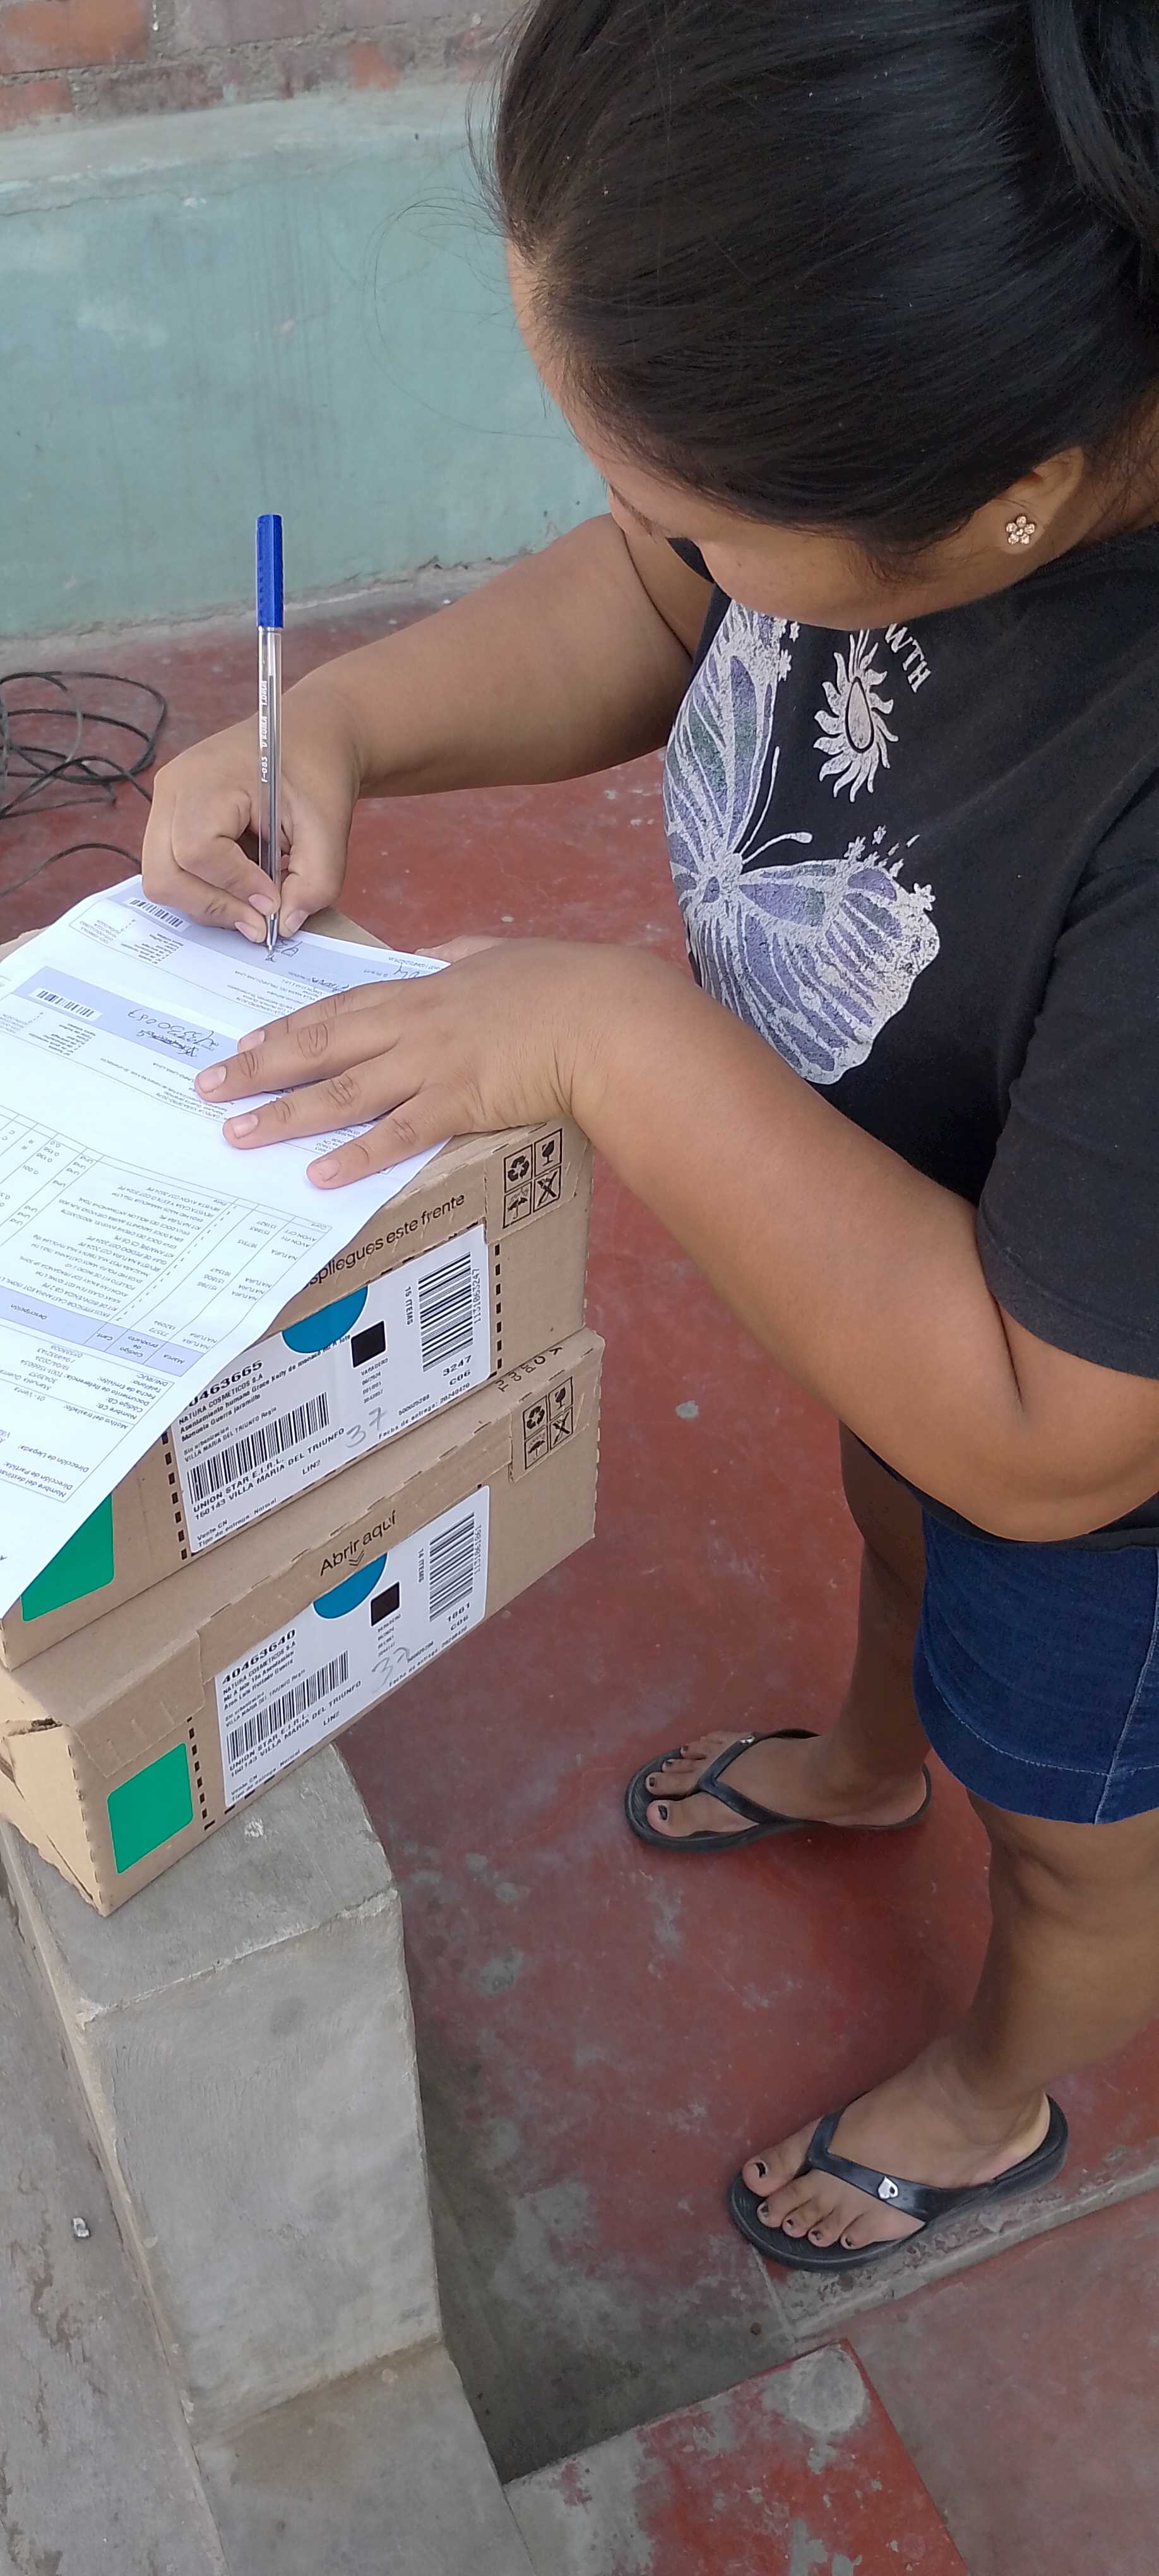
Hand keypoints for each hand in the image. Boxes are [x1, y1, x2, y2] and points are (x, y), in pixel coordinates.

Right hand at [142, 688, 360, 942]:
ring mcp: (164, 803)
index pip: (198, 851)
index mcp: (206, 777)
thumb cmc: (317, 770)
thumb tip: (282, 925)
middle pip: (165, 874)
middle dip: (212, 906)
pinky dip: (206, 888)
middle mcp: (173, 788)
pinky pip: (173, 870)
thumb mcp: (329, 828)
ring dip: (209, 900)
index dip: (235, 887)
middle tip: (258, 922)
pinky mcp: (170, 818)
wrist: (309, 736)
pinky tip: (243, 881)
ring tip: (255, 898)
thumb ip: (315, 882)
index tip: (273, 902)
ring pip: (163, 878)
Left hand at [195, 935, 660, 1184]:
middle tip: (208, 1086)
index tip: (244, 1043)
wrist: (607, 1017)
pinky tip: (318, 1173)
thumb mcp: (502, 954)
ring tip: (238, 1134)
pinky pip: (396, 1134)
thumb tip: (440, 953)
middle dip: (257, 1068)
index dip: (286, 1029)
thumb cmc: (567, 984)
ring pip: (342, 1092)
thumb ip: (462, 955)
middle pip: (320, 1047)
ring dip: (285, 1115)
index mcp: (424, 990)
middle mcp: (415, 1026)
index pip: (338, 1010)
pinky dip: (355, 1154)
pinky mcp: (459, 1103)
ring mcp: (433, 1066)